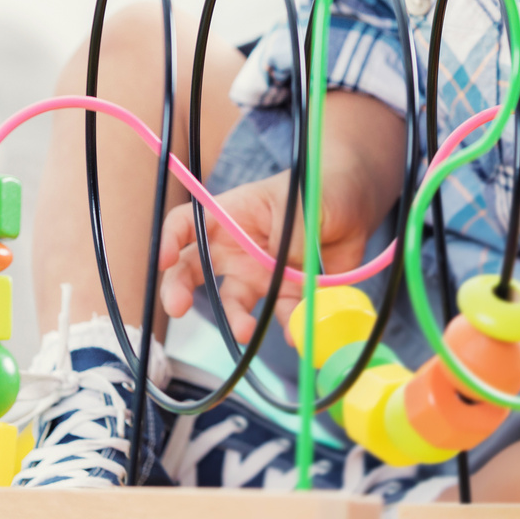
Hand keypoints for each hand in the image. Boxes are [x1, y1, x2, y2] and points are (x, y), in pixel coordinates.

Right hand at [158, 162, 377, 340]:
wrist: (356, 205)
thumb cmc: (320, 186)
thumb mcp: (302, 200)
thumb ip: (288, 235)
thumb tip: (282, 271)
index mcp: (232, 214)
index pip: (187, 224)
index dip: (169, 239)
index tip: (162, 259)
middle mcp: (237, 248)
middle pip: (193, 271)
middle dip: (178, 290)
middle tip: (178, 308)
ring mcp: (259, 274)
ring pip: (233, 303)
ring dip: (234, 320)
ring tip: (245, 331)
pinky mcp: (286, 294)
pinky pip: (278, 316)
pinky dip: (286, 327)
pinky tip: (298, 330)